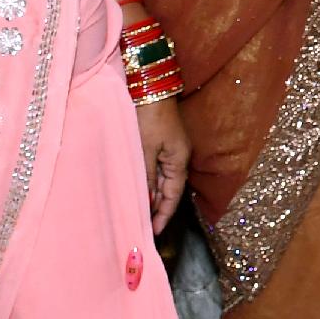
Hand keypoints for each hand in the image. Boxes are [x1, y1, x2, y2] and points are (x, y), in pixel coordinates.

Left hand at [134, 96, 189, 235]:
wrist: (149, 86)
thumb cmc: (147, 117)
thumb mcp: (145, 150)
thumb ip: (147, 177)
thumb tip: (148, 201)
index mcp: (179, 160)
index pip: (173, 195)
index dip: (164, 215)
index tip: (154, 232)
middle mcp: (179, 157)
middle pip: (170, 189)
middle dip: (159, 209)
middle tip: (145, 227)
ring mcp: (172, 149)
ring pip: (164, 180)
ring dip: (154, 196)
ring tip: (141, 212)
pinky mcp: (163, 143)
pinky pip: (159, 170)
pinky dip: (151, 182)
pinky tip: (142, 189)